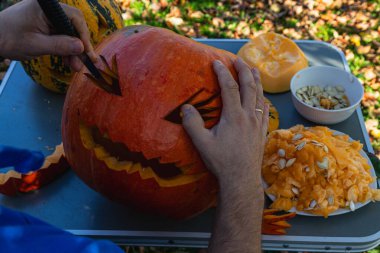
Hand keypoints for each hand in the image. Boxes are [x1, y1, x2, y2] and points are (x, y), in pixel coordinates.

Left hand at [0, 0, 95, 70]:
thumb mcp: (36, 45)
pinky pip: (60, 36)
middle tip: (83, 64)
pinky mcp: (44, 26)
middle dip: (79, 46)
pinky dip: (65, 49)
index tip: (87, 53)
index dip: (83, 36)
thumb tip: (82, 47)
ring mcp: (46, 18)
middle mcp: (49, 10)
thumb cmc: (9, 39)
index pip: (74, 18)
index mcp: (46, 8)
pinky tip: (68, 61)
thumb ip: (60, 45)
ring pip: (68, 33)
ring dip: (73, 51)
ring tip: (75, 67)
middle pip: (73, 26)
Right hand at [181, 58, 268, 185]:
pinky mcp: (263, 132)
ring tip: (254, 70)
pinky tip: (262, 98)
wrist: (241, 179)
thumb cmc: (221, 161)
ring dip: (257, 81)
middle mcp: (248, 116)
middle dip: (244, 70)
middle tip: (238, 60)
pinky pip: (265, 111)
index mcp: (234, 116)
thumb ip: (193, 124)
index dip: (223, 73)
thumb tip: (186, 107)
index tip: (216, 62)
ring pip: (260, 97)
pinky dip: (263, 99)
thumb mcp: (202, 143)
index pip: (229, 88)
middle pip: (249, 87)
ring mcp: (258, 124)